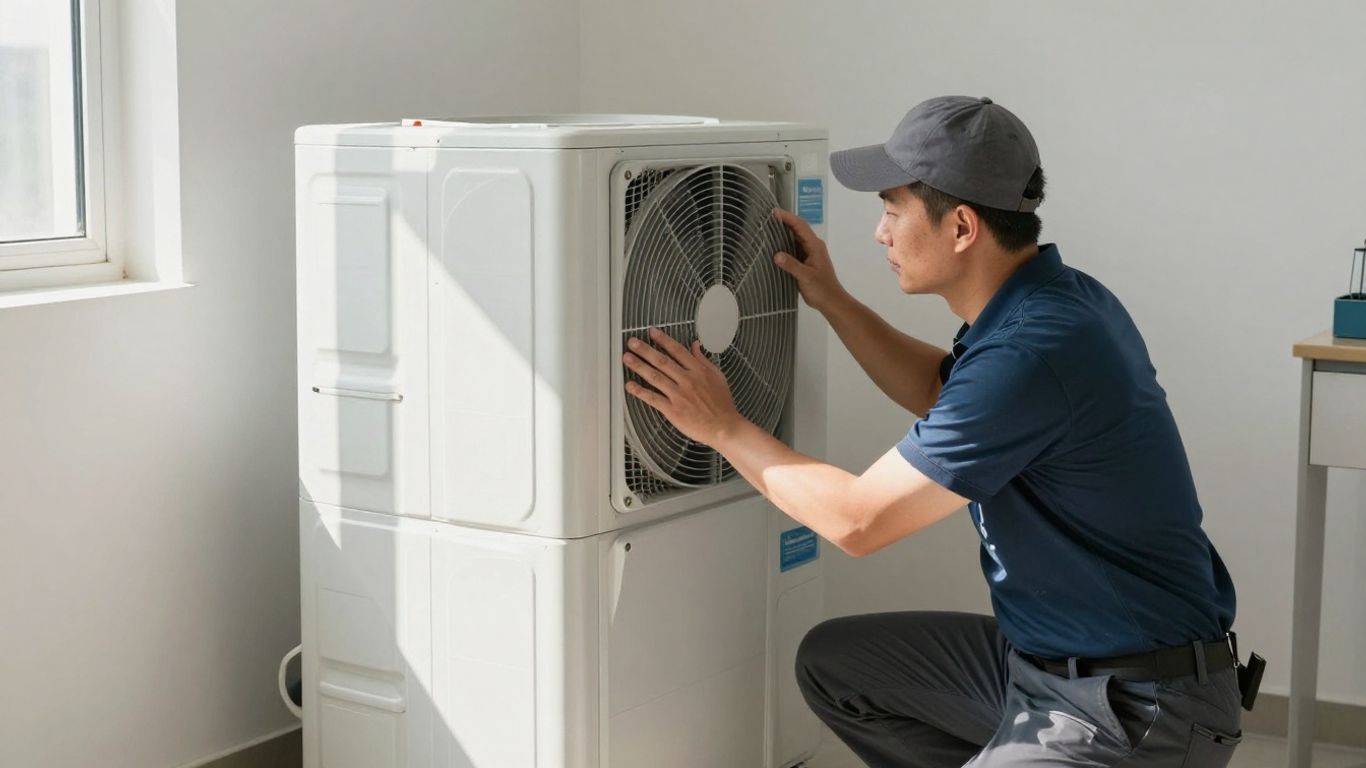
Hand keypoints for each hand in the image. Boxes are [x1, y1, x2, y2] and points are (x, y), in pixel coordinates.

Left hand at [622, 328, 745, 446]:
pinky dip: (640, 391)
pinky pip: (653, 398)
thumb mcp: (718, 376)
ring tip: (627, 358)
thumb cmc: (722, 404)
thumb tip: (696, 345)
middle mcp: (687, 380)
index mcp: (698, 370)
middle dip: (645, 350)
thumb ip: (703, 359)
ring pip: (655, 377)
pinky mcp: (672, 410)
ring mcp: (678, 395)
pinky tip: (630, 385)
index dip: (663, 340)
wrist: (723, 427)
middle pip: (662, 361)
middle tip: (632, 342)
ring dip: (639, 366)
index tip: (651, 332)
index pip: (677, 351)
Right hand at [772, 208, 847, 313]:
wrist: (830, 301)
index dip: (788, 218)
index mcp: (815, 246)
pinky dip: (784, 245)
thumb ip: (792, 265)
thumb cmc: (821, 288)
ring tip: (767, 228)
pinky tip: (773, 246)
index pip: (800, 226)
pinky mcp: (805, 261)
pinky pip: (793, 248)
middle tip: (767, 217)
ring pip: (795, 238)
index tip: (774, 212)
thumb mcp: (806, 276)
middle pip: (797, 229)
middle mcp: (812, 246)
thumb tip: (776, 255)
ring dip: (783, 232)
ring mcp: (809, 253)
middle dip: (784, 221)